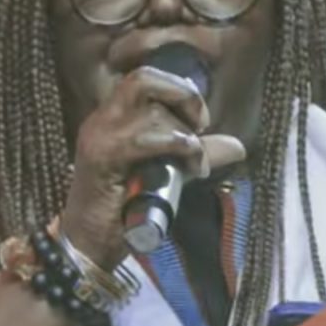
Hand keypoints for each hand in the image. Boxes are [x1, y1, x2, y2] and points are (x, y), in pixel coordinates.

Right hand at [56, 67, 246, 270]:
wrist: (87, 247)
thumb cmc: (122, 213)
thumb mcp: (166, 174)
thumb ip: (195, 155)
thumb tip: (238, 146)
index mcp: (112, 118)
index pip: (144, 78)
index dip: (178, 88)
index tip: (199, 119)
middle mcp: (102, 120)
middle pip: (143, 78)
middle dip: (182, 95)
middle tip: (201, 124)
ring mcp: (100, 137)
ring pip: (151, 111)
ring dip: (185, 135)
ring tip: (197, 163)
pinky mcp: (103, 158)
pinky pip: (147, 138)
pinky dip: (179, 148)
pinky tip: (193, 169)